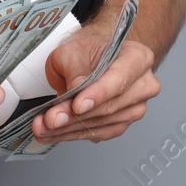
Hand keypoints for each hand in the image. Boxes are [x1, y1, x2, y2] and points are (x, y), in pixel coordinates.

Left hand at [31, 32, 158, 144]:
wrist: (89, 59)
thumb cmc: (87, 51)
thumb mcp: (73, 51)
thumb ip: (75, 71)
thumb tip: (74, 95)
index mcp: (137, 58)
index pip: (120, 79)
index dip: (99, 94)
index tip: (77, 105)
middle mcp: (142, 85)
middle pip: (110, 106)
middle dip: (76, 116)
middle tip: (51, 119)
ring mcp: (134, 108)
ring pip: (101, 124)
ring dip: (69, 129)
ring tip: (44, 127)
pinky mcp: (121, 124)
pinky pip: (97, 133)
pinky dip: (72, 134)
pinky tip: (54, 133)